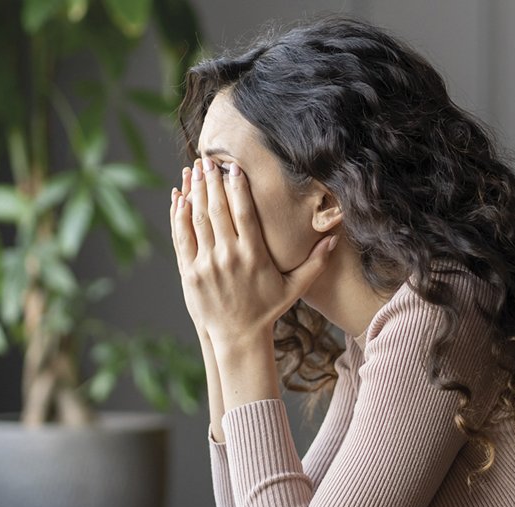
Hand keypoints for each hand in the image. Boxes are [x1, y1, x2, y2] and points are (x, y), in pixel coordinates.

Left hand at [169, 157, 337, 349]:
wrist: (237, 337)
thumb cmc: (267, 310)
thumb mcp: (294, 287)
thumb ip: (315, 262)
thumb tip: (335, 238)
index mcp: (254, 255)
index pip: (244, 212)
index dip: (237, 187)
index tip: (233, 167)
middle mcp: (229, 257)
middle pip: (218, 210)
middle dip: (212, 182)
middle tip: (208, 160)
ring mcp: (207, 264)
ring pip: (198, 219)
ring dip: (194, 192)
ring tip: (193, 170)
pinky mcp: (190, 273)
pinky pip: (182, 238)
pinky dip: (179, 216)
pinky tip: (179, 198)